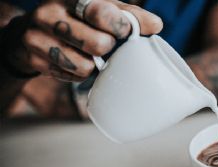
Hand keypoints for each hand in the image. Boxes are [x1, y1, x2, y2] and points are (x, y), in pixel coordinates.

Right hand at [4, 0, 162, 80]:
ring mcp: (36, 37)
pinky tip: (73, 60)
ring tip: (88, 54)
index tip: (127, 33)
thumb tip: (156, 25)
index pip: (102, 12)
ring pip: (84, 66)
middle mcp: (49, 13)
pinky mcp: (33, 60)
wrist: (31, 33)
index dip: (121, 27)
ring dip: (93, 65)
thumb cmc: (78, 20)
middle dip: (108, 48)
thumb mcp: (103, 9)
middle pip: (98, 44)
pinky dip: (78, 73)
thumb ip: (130, 16)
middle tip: (105, 44)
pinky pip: (70, 77)